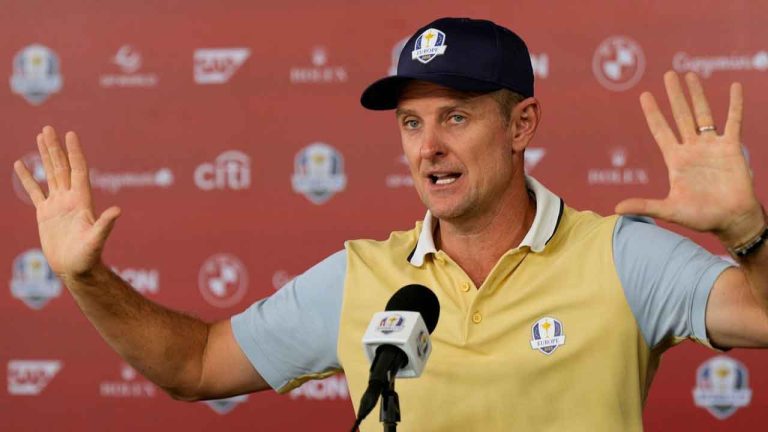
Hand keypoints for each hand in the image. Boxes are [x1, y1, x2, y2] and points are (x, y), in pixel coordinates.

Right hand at [13, 126, 120, 277]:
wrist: (76, 269)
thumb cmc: (88, 256)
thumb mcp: (96, 239)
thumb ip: (105, 225)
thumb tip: (118, 211)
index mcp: (82, 200)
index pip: (77, 170)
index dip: (74, 152)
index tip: (70, 134)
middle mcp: (69, 198)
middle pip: (62, 167)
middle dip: (55, 148)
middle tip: (48, 129)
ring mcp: (57, 204)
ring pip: (50, 174)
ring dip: (45, 156)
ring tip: (40, 137)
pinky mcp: (45, 214)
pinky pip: (35, 191)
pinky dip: (28, 178)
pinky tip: (21, 164)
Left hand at [615, 71, 763, 245]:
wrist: (731, 220)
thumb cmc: (700, 217)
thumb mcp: (669, 210)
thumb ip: (645, 206)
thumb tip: (616, 210)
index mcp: (675, 160)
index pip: (661, 130)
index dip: (653, 113)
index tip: (644, 95)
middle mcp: (692, 149)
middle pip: (680, 116)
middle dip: (674, 95)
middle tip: (668, 74)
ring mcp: (711, 147)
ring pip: (703, 114)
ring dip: (697, 95)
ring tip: (690, 75)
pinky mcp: (731, 149)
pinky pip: (733, 121)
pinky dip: (734, 104)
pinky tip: (734, 87)